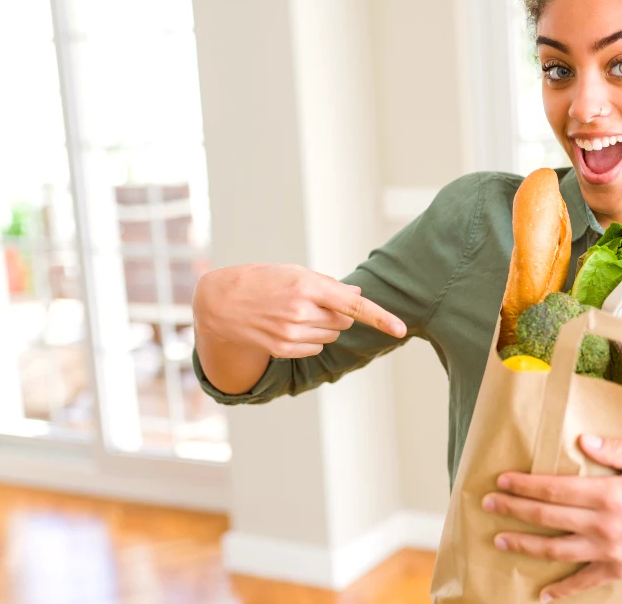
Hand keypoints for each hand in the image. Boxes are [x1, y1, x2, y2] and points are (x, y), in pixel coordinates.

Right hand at [193, 263, 405, 358]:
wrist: (220, 303)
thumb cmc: (261, 280)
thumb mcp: (294, 272)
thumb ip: (328, 285)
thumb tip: (357, 295)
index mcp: (307, 287)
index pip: (354, 305)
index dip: (381, 317)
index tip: (401, 329)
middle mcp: (301, 312)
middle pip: (345, 320)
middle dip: (338, 312)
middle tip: (312, 301)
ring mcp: (292, 334)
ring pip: (332, 334)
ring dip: (324, 325)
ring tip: (294, 312)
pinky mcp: (284, 349)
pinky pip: (316, 347)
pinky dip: (310, 338)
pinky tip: (287, 326)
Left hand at [482, 435, 621, 600]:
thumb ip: (617, 452)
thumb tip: (582, 441)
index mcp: (609, 492)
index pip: (554, 487)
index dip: (524, 484)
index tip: (502, 480)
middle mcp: (603, 523)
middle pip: (546, 516)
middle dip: (513, 509)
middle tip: (488, 504)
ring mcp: (609, 551)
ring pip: (555, 549)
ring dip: (524, 545)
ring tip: (500, 540)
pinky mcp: (618, 571)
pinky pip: (583, 583)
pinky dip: (561, 591)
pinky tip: (543, 594)